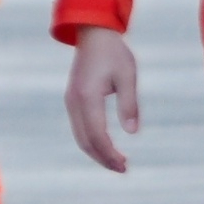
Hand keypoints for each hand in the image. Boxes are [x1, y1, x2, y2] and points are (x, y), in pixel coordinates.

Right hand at [66, 27, 141, 173]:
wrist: (92, 34)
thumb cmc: (114, 54)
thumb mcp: (128, 76)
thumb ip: (129, 104)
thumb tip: (132, 132)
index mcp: (88, 97)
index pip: (97, 135)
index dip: (110, 153)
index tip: (125, 164)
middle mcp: (75, 102)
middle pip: (85, 141)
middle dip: (103, 158)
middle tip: (123, 169)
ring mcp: (71, 102)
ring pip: (80, 136)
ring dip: (97, 152)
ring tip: (116, 162)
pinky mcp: (73, 100)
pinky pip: (80, 127)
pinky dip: (91, 141)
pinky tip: (105, 145)